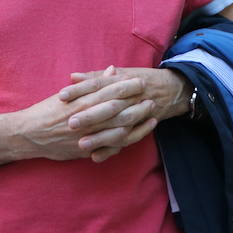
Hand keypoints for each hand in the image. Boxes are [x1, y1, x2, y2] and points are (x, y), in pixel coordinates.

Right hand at [12, 67, 155, 161]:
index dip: (128, 86)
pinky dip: (124, 141)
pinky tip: (136, 136)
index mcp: (82, 101)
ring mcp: (86, 136)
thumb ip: (92, 82)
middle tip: (152, 98)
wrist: (28, 135)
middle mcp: (86, 118)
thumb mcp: (68, 93)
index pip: (110, 91)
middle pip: (118, 110)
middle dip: (137, 104)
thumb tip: (112, 70)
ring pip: (118, 129)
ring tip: (151, 117)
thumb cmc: (47, 110)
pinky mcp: (85, 150)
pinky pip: (110, 146)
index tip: (141, 81)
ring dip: (136, 123)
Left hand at [57, 67, 188, 160]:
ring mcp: (137, 112)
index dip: (80, 90)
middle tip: (69, 124)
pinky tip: (95, 157)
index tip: (62, 96)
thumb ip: (95, 77)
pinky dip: (111, 150)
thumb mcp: (118, 74)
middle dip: (90, 116)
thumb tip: (73, 76)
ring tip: (80, 144)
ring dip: (100, 137)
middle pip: (109, 106)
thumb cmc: (137, 80)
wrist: (170, 89)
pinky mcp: (141, 126)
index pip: (98, 83)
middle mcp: (130, 96)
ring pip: (118, 126)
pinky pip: (126, 141)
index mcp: (122, 80)